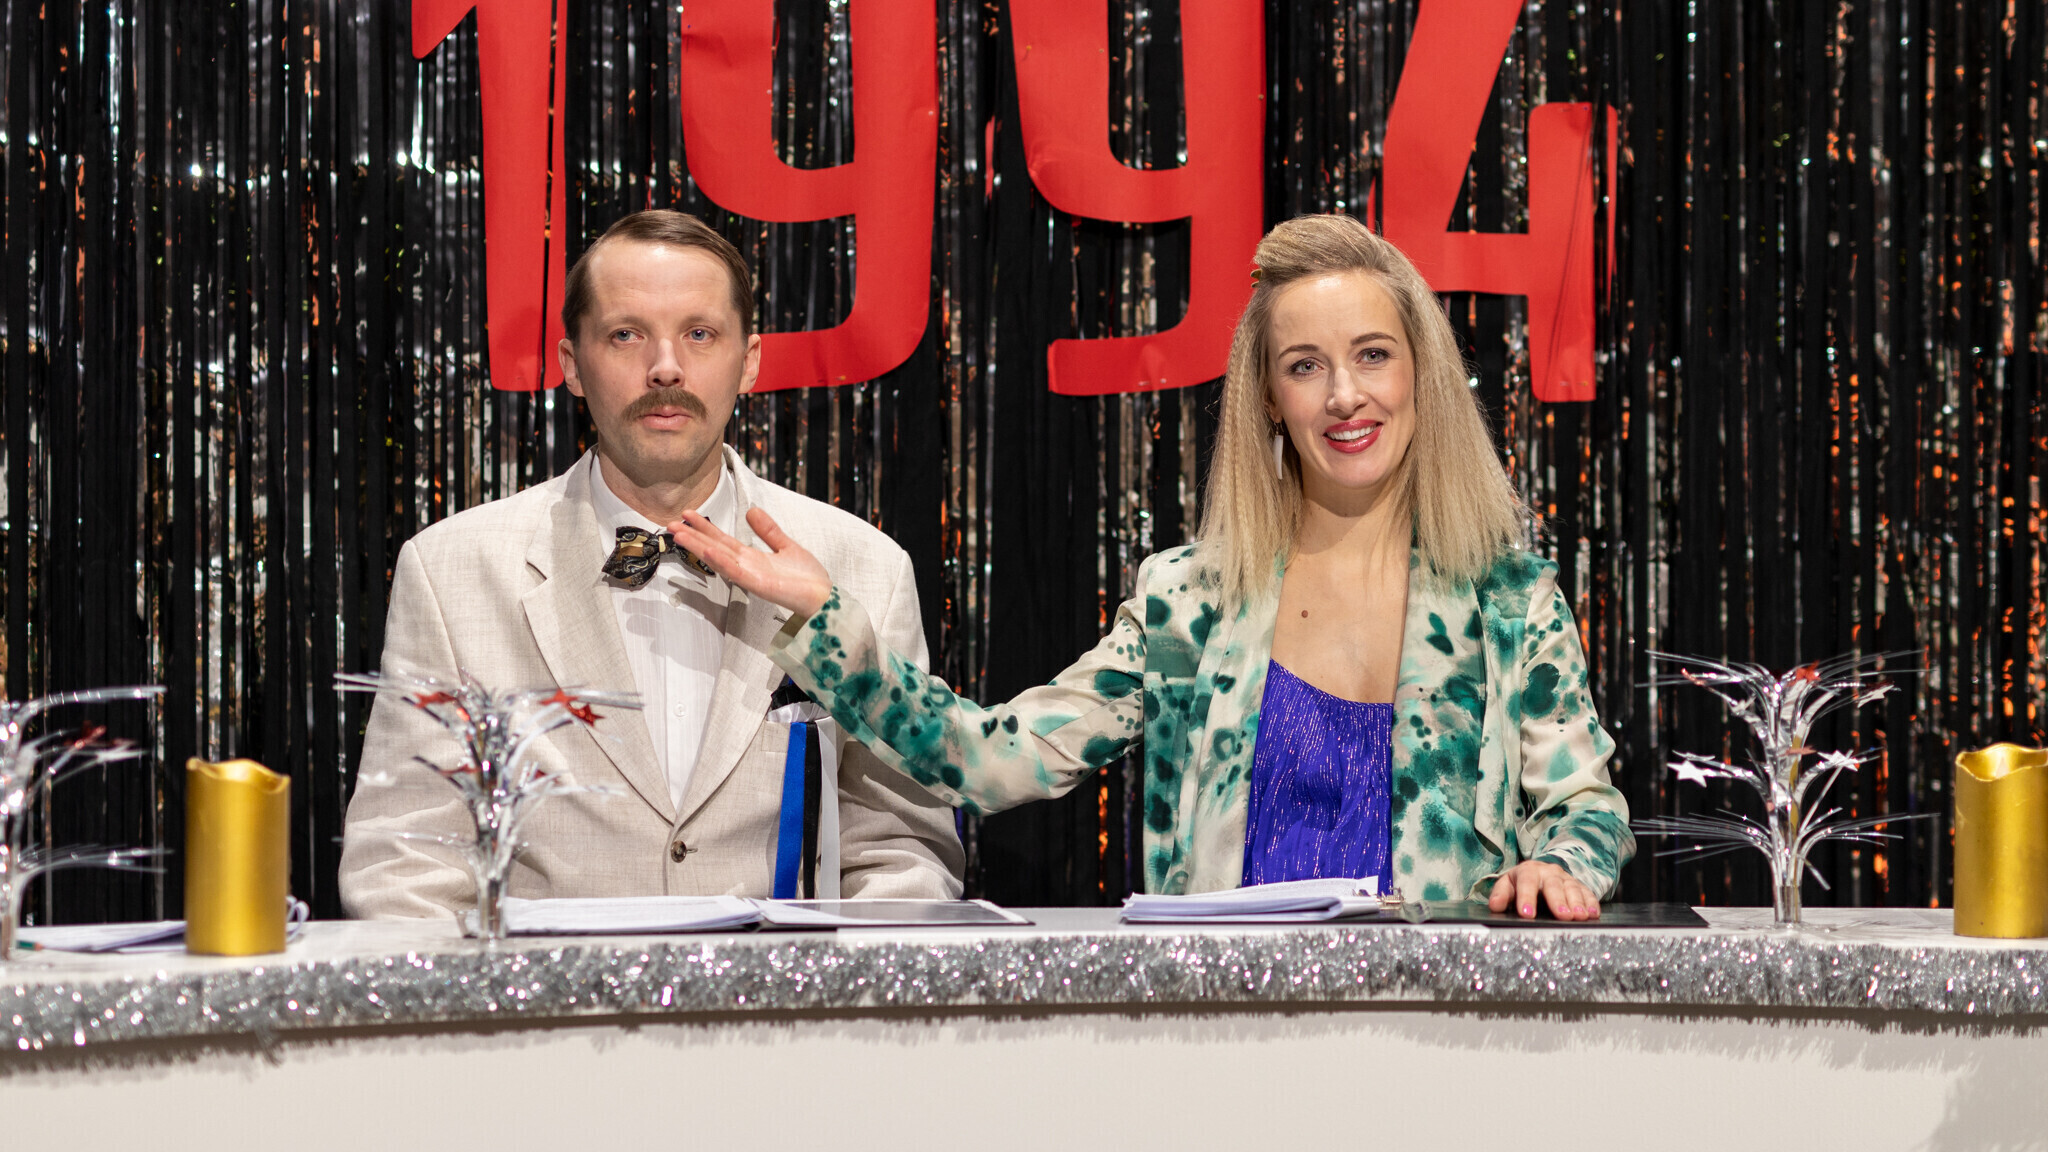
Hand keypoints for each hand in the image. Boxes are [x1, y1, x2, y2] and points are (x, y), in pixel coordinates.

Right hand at [668, 507, 832, 617]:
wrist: (823, 597)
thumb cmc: (807, 578)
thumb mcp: (786, 546)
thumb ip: (768, 530)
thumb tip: (752, 510)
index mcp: (752, 558)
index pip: (722, 539)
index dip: (705, 527)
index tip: (688, 515)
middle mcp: (747, 566)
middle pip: (714, 548)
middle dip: (693, 536)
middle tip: (672, 524)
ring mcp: (751, 576)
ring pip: (719, 558)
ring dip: (699, 546)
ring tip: (680, 534)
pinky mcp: (759, 585)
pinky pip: (737, 572)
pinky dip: (722, 562)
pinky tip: (709, 551)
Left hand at [1486, 860, 1599, 920]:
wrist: (1539, 872)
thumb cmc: (1520, 883)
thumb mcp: (1508, 885)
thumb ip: (1500, 895)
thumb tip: (1494, 906)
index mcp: (1528, 871)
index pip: (1527, 882)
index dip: (1527, 898)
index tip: (1527, 914)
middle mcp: (1549, 872)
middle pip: (1554, 885)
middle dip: (1558, 901)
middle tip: (1562, 916)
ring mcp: (1566, 878)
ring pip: (1573, 889)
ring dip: (1577, 903)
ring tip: (1579, 917)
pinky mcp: (1579, 886)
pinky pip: (1588, 893)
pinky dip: (1591, 903)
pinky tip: (1593, 914)